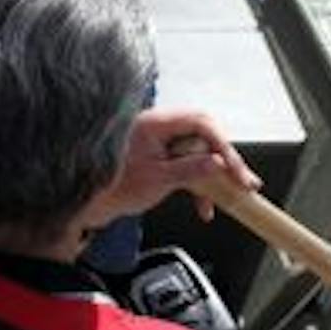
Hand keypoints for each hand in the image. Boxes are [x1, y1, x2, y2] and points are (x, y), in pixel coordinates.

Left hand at [106, 108, 260, 221]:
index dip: (223, 145)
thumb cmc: (111, 188)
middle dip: (224, 161)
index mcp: (154, 123)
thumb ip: (189, 169)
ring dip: (212, 177)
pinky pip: (186, 164)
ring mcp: (159, 141)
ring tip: (227, 198)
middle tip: (243, 182)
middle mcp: (158, 127)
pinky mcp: (158, 156)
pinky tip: (202, 206)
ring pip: (197, 152)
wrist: (86, 202)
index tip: (234, 170)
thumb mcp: (157, 180)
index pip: (200, 123)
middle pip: (203, 135)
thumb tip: (217, 162)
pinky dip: (197, 184)